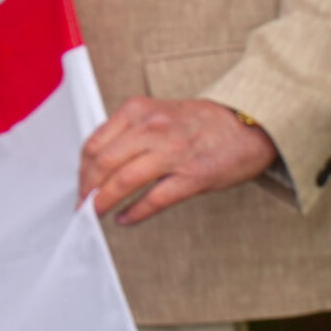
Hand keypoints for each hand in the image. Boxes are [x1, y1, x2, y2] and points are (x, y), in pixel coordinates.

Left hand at [79, 96, 279, 224]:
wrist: (250, 124)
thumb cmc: (202, 122)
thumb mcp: (157, 112)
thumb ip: (129, 132)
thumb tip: (99, 162)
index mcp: (138, 110)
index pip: (94, 143)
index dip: (82, 169)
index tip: (80, 184)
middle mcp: (152, 128)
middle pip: (103, 163)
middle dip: (87, 188)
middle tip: (83, 204)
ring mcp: (173, 152)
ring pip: (123, 181)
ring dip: (103, 202)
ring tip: (96, 214)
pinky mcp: (194, 176)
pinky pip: (155, 199)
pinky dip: (134, 212)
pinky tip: (125, 219)